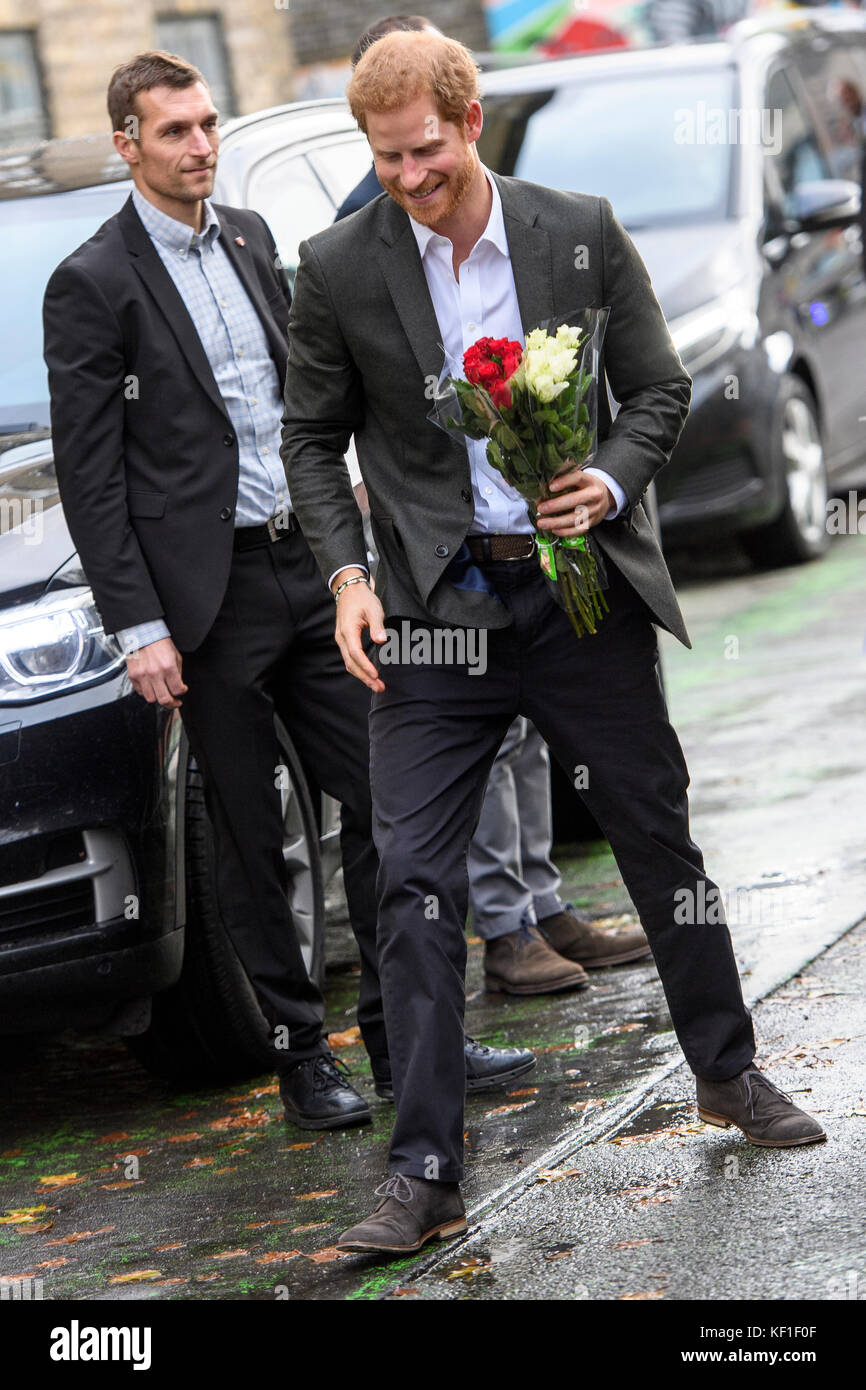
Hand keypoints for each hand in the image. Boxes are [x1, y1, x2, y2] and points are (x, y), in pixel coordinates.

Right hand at [126, 637, 187, 707]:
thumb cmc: (160, 643)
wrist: (143, 634)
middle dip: (172, 703)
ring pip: (151, 698)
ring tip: (162, 693)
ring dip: (158, 698)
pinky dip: (146, 692)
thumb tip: (178, 687)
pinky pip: (140, 691)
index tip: (182, 690)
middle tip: (174, 702)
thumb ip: (178, 673)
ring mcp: (142, 675)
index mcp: (168, 667)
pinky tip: (151, 686)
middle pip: (164, 699)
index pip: (177, 690)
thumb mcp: (176, 656)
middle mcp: (155, 673)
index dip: (182, 692)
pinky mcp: (133, 676)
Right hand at [333, 576, 387, 691]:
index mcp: (348, 630)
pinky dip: (359, 669)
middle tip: (380, 687)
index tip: (376, 675)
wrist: (350, 590)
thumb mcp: (374, 609)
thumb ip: (377, 626)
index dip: (365, 666)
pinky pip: (350, 659)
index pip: (355, 653)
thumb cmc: (363, 598)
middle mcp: (342, 638)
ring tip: (377, 685)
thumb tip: (380, 641)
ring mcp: (342, 640)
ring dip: (362, 676)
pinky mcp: (345, 641)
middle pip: (351, 663)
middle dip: (365, 677)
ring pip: (349, 663)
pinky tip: (370, 675)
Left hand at [535, 462, 613, 536]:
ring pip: (575, 519)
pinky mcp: (592, 523)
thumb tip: (547, 475)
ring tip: (541, 523)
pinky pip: (578, 530)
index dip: (564, 482)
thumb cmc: (586, 486)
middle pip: (575, 501)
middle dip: (555, 506)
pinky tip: (553, 530)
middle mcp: (594, 495)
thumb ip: (565, 475)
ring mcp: (594, 511)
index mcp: (590, 481)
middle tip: (540, 508)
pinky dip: (565, 532)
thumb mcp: (580, 477)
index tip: (550, 487)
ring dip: (556, 522)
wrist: (605, 497)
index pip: (578, 478)